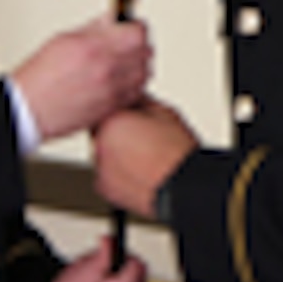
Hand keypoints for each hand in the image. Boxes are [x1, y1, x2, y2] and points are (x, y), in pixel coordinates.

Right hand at [13, 17, 150, 140]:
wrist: (30, 108)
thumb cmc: (40, 77)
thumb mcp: (64, 39)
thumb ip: (94, 29)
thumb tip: (112, 20)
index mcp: (94, 47)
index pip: (137, 32)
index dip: (136, 27)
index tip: (131, 27)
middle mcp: (106, 69)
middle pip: (145, 51)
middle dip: (139, 44)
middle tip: (129, 43)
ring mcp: (111, 90)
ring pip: (145, 73)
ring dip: (139, 65)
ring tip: (126, 62)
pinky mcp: (111, 107)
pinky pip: (137, 92)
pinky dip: (134, 84)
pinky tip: (123, 79)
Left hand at [93, 97, 198, 218]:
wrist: (183, 187)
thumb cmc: (177, 152)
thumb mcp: (162, 112)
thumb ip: (139, 100)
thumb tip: (131, 94)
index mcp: (112, 119)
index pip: (104, 107)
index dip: (121, 113)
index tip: (132, 117)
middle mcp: (99, 142)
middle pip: (102, 131)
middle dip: (117, 132)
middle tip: (141, 139)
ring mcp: (99, 166)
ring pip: (104, 153)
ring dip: (117, 153)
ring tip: (143, 158)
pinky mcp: (103, 186)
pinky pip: (107, 174)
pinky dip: (118, 173)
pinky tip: (139, 172)